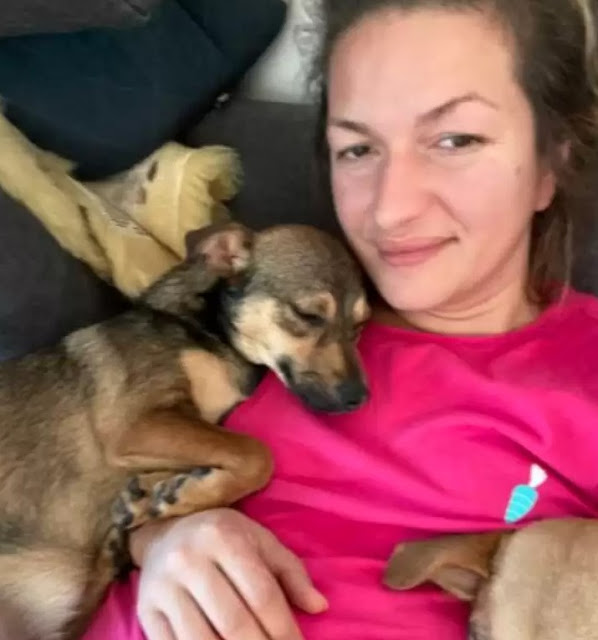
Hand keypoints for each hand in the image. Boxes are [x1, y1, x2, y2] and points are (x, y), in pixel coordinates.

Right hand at [132, 508, 327, 639]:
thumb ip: (290, 572)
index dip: (284, 630)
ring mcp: (163, 587)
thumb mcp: (259, 540)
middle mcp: (189, 559)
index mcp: (223, 538)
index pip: (261, 594)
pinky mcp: (145, 610)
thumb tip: (319, 607)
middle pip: (234, 622)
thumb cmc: (222, 536)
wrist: (165, 530)